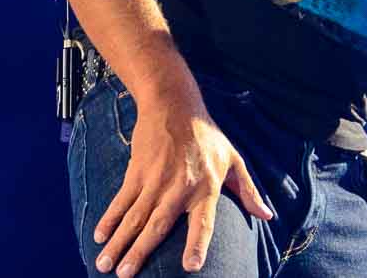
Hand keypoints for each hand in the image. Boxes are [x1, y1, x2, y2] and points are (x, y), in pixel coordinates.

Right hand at [94, 89, 273, 276]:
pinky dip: (109, 218)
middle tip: (125, 277)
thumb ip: (249, 191)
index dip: (198, 244)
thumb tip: (267, 216)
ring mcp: (155, 180)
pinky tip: (99, 236)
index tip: (191, 267)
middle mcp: (180, 187)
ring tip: (104, 265)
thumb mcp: (233, 160)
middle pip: (158, 225)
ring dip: (118, 242)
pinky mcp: (137, 171)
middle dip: (140, 252)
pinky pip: (121, 200)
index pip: (204, 221)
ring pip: (134, 217)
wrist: (175, 105)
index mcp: (207, 187)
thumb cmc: (207, 137)